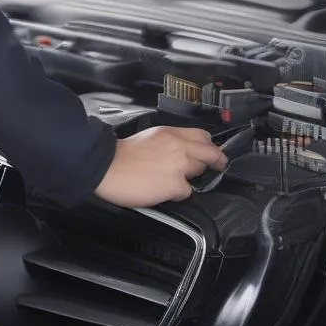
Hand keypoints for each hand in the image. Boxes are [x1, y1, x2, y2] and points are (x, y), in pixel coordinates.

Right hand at [94, 126, 227, 207]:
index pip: (203, 135)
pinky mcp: (175, 185)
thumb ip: (170, 140)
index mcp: (171, 133)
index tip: (212, 150)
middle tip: (218, 166)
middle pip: (210, 152)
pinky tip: (167, 191)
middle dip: (215, 161)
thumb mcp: (150, 136)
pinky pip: (187, 191)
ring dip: (193, 177)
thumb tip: (182, 149)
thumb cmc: (123, 155)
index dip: (210, 144)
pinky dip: (180, 193)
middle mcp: (178, 146)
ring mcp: (179, 166)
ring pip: (200, 171)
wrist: (108, 167)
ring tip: (179, 180)